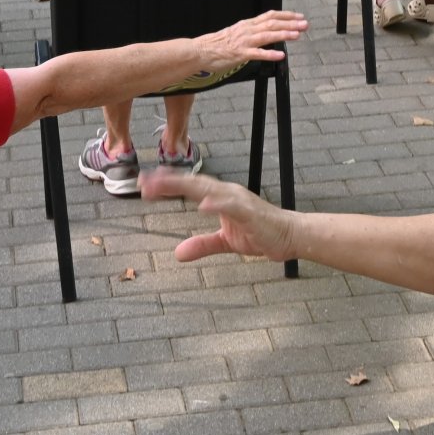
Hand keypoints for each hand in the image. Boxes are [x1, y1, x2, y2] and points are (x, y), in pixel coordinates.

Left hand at [143, 170, 299, 262]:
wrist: (289, 236)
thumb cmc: (260, 233)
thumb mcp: (225, 242)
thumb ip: (202, 245)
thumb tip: (178, 253)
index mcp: (219, 197)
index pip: (189, 186)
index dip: (167, 184)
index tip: (144, 184)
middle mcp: (226, 193)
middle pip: (193, 182)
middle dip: (168, 180)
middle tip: (144, 181)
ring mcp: (238, 200)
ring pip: (208, 188)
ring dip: (185, 185)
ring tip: (164, 185)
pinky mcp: (250, 212)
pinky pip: (231, 206)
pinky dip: (217, 203)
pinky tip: (202, 204)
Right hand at [193, 10, 305, 72]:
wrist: (200, 51)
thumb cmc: (216, 44)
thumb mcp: (235, 32)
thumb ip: (250, 31)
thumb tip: (264, 31)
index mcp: (247, 25)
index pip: (269, 15)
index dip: (286, 15)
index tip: (299, 16)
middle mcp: (247, 30)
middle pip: (272, 23)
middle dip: (290, 23)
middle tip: (305, 24)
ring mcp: (244, 42)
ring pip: (267, 35)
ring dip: (284, 34)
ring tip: (297, 35)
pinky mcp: (240, 54)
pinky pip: (257, 53)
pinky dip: (270, 53)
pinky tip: (281, 55)